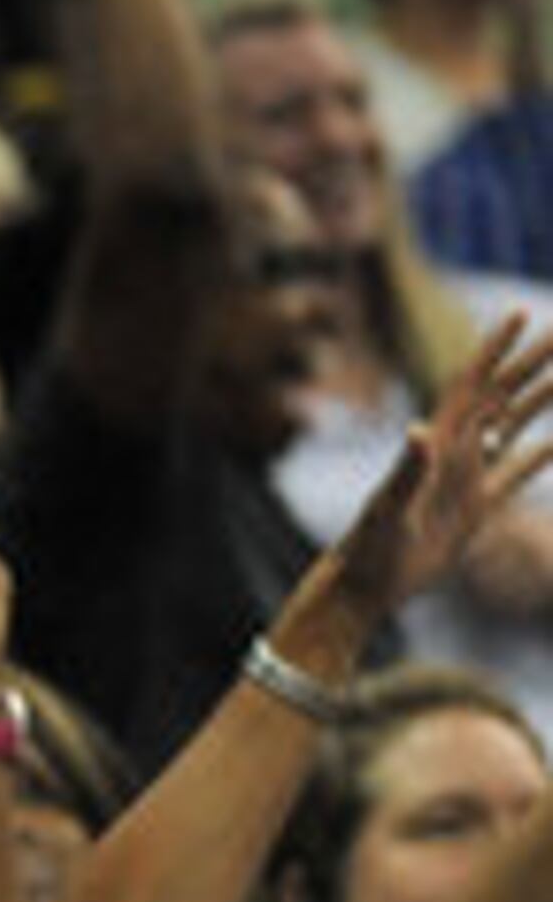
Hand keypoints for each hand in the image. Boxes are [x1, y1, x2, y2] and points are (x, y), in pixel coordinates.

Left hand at [322, 314, 552, 622]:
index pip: (472, 383)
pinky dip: (534, 458)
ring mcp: (465, 479)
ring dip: (537, 402)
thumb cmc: (368, 548)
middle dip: (529, 364)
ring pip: (509, 428)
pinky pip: (512, 475)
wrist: (365, 587)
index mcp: (436, 443)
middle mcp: (453, 454)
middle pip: (499, 397)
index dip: (495, 348)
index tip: (521, 314)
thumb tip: (418, 430)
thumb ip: (407, 470)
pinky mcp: (473, 510)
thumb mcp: (389, 508)